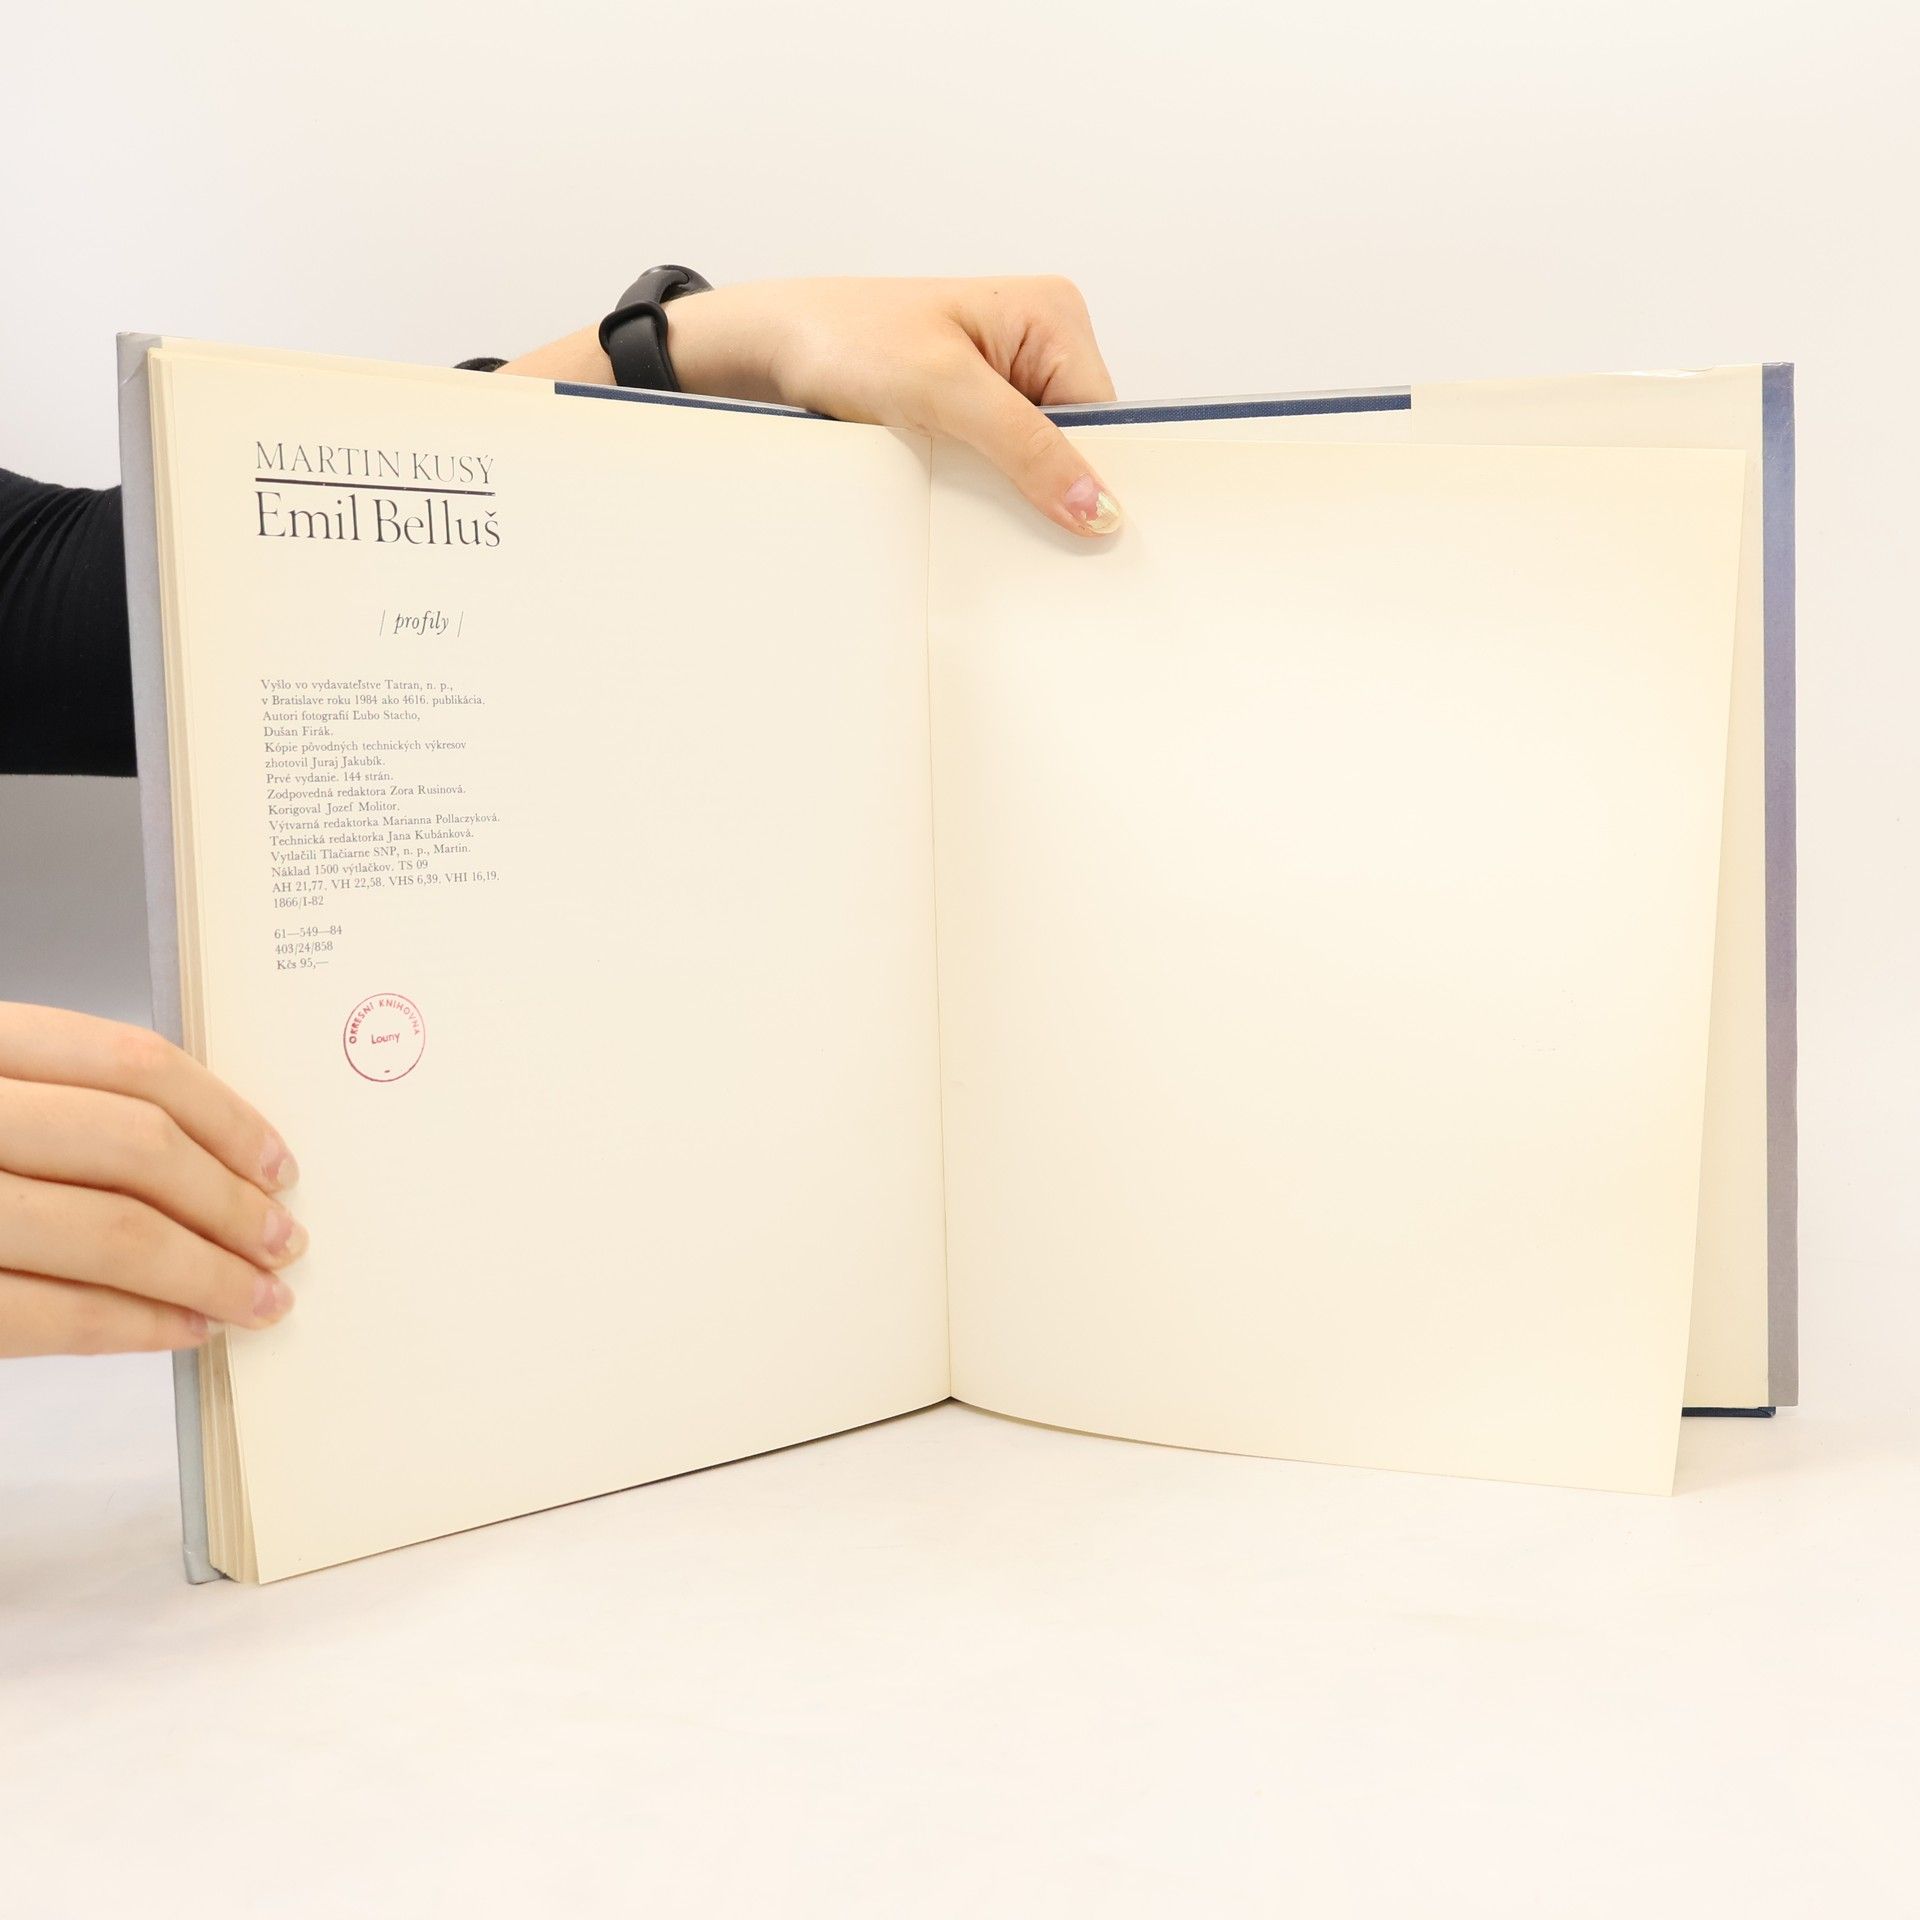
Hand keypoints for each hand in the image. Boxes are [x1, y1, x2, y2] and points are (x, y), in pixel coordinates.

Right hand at [0, 1003, 305, 1357]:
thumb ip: (60, 1102)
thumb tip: (211, 1153)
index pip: (132, 1064)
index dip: (226, 1117)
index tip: (280, 1165)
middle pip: (135, 1149)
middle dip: (230, 1203)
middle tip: (284, 1239)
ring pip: (109, 1234)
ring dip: (206, 1275)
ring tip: (258, 1298)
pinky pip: (46, 1313)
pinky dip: (134, 1327)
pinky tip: (185, 1331)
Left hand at [501, 275, 1124, 537]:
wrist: (766, 348)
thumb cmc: (844, 341)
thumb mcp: (944, 393)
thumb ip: (1028, 448)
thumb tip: (1100, 510)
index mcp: (1052, 313)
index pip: (1106, 416)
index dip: (1097, 478)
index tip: (1086, 539)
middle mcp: (1037, 339)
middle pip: (1078, 442)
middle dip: (1054, 489)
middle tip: (1024, 536)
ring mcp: (1003, 376)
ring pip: (1038, 460)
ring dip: (1014, 494)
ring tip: (978, 510)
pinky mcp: (969, 407)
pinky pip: (1000, 463)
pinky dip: (984, 490)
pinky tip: (963, 505)